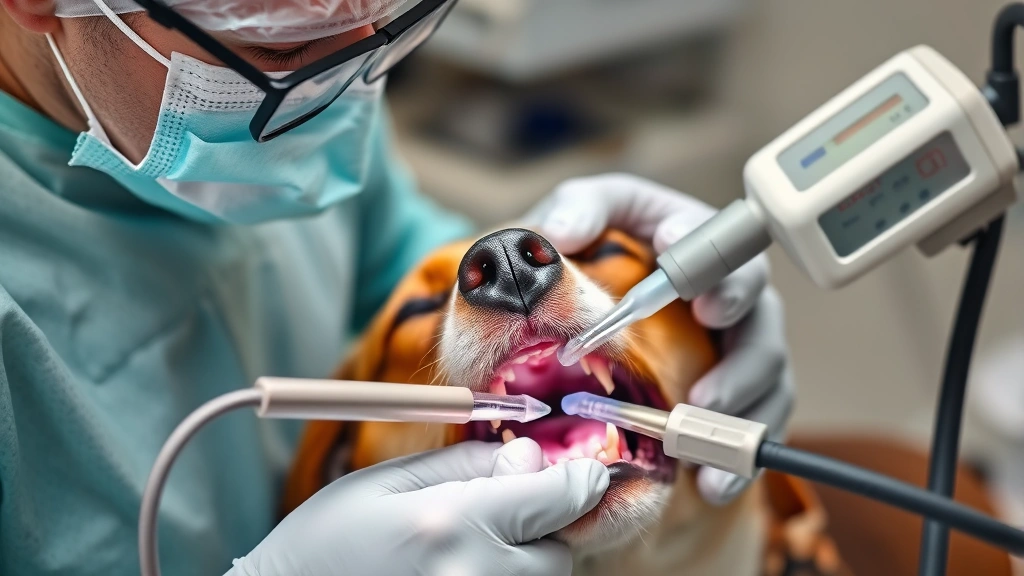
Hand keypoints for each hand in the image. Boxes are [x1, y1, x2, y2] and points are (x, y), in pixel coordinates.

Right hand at [228, 439, 608, 575]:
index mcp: (452, 524)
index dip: (577, 476)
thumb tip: (530, 454)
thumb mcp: (384, 482)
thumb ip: (465, 464)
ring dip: (525, 561)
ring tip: (469, 550)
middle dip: (543, 525)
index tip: (579, 469)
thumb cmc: (321, 544)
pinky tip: (463, 570)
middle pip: (560, 551)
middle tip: (498, 514)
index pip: (561, 496)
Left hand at [526, 173, 794, 504]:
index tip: (687, 281)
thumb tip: (565, 230)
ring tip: (700, 440)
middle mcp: (733, 293)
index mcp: (702, 242)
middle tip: (705, 372)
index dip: (710, 262)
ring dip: (737, 412)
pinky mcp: (742, 394)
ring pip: (766, 377)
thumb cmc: (601, 245)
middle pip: (758, 316)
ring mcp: (743, 344)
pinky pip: (756, 427)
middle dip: (739, 349)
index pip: (721, 245)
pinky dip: (738, 459)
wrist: (601, 303)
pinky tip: (710, 485)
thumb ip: (583, 206)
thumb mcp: (592, 210)